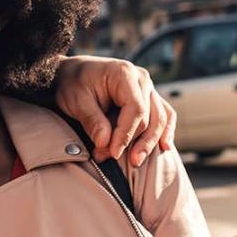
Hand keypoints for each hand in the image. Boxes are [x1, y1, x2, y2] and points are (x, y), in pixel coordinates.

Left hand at [53, 56, 176, 165]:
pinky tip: (164, 148)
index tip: (113, 153)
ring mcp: (148, 88)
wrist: (72, 74)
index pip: (136, 109)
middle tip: (111, 158)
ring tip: (135, 162)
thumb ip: (91, 120)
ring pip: (160, 118)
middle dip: (133, 142)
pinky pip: (164, 115)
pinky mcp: (148, 98)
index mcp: (124, 74)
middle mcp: (141, 79)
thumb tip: (104, 143)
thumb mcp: (75, 100)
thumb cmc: (72, 84)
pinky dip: (164, 132)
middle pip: (150, 117)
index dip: (126, 134)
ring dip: (150, 142)